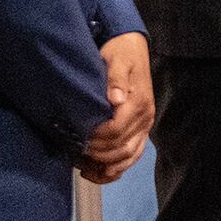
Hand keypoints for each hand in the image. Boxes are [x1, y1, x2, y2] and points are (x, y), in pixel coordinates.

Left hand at [78, 32, 153, 183]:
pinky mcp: (140, 130)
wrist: (132, 48)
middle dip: (97, 153)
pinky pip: (132, 155)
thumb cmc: (121, 54)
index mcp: (138, 103)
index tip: (76, 137)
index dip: (95, 138)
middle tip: (75, 150)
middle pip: (121, 148)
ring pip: (128, 156)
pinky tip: (99, 172)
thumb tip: (115, 98)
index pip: (116, 131)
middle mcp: (145, 118)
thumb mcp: (116, 60)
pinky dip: (117, 168)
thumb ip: (116, 79)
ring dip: (107, 166)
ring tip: (85, 167)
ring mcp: (144, 126)